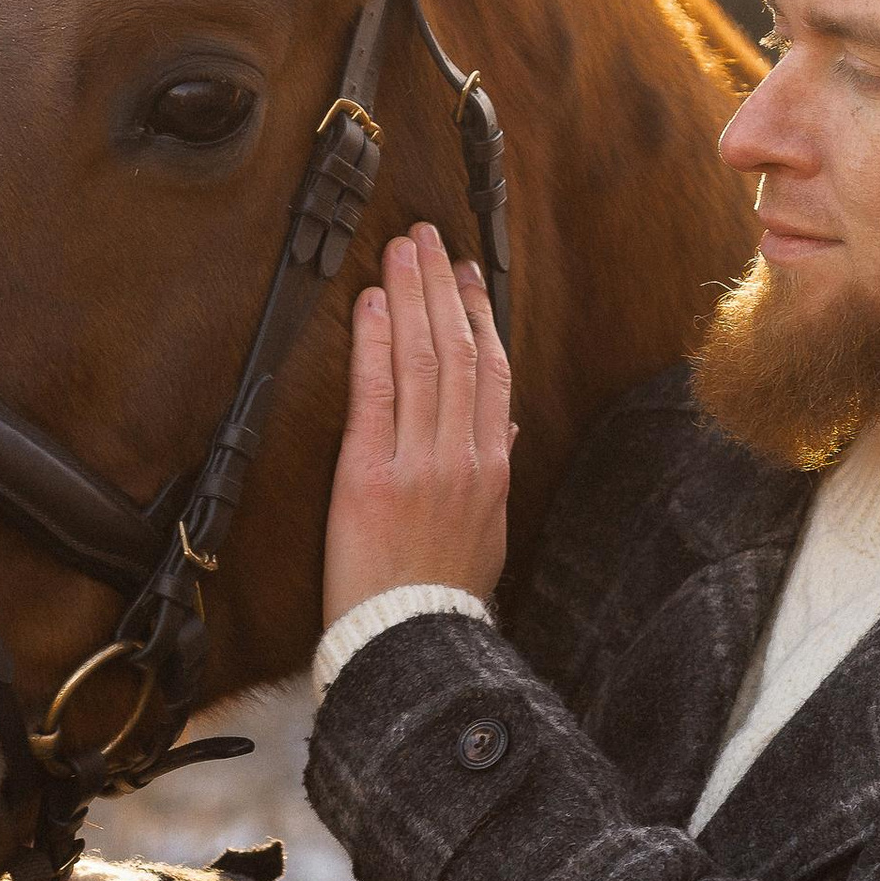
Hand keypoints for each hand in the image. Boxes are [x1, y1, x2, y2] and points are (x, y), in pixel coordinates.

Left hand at [323, 224, 514, 629]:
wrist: (410, 641)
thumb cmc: (443, 593)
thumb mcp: (489, 531)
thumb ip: (497, 470)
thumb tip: (508, 425)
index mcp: (492, 467)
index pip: (491, 371)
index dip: (480, 315)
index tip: (468, 276)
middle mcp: (462, 455)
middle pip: (459, 351)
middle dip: (443, 287)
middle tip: (428, 239)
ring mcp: (419, 462)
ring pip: (424, 360)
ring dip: (412, 296)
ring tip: (401, 251)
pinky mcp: (371, 475)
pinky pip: (376, 395)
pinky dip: (377, 344)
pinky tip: (374, 303)